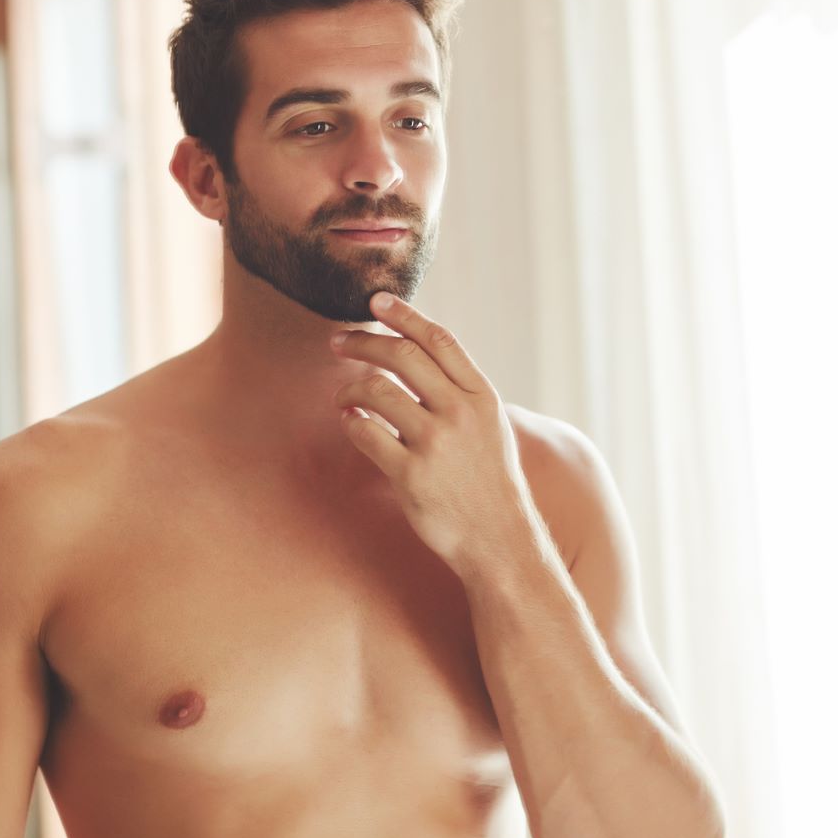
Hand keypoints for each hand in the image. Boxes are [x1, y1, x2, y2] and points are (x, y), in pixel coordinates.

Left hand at [330, 293, 531, 568]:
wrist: (498, 536)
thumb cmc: (488, 479)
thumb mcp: (490, 425)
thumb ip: (459, 390)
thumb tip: (416, 352)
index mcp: (482, 396)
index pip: (438, 341)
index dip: (405, 315)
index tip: (376, 301)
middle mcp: (460, 412)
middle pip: (402, 356)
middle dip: (364, 342)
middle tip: (339, 341)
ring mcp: (435, 443)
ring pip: (376, 391)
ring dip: (351, 387)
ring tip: (345, 394)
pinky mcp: (410, 474)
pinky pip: (365, 433)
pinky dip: (351, 421)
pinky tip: (350, 420)